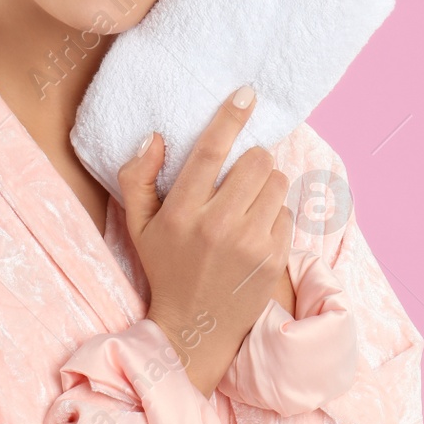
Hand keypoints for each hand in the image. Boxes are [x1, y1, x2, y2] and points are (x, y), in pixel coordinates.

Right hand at [119, 85, 293, 397]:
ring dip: (265, 184)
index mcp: (182, 214)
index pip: (210, 152)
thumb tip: (154, 137)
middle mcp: (218, 227)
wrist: (196, 329)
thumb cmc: (166, 269)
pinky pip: (287, 212)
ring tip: (247, 203)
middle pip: (255, 161)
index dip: (230, 117)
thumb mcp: (137, 226)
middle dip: (251, 158)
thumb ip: (137, 178)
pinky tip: (255, 230)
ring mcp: (250, 244)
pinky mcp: (275, 259)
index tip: (247, 93)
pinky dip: (274, 214)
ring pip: (276, 182)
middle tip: (239, 174)